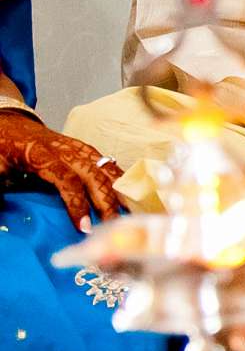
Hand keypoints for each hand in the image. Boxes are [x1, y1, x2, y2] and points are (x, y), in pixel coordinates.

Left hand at [0, 110, 125, 228]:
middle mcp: (65, 149)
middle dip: (106, 202)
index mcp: (41, 154)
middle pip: (93, 175)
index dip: (77, 204)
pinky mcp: (85, 150)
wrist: (10, 123)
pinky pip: (106, 164)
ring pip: (104, 169)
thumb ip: (3, 189)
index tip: (83, 227)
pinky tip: (125, 196)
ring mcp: (78, 148)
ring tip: (126, 214)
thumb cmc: (3, 147)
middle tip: (111, 226)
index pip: (66, 180)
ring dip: (116, 192)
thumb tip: (6, 211)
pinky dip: (118, 180)